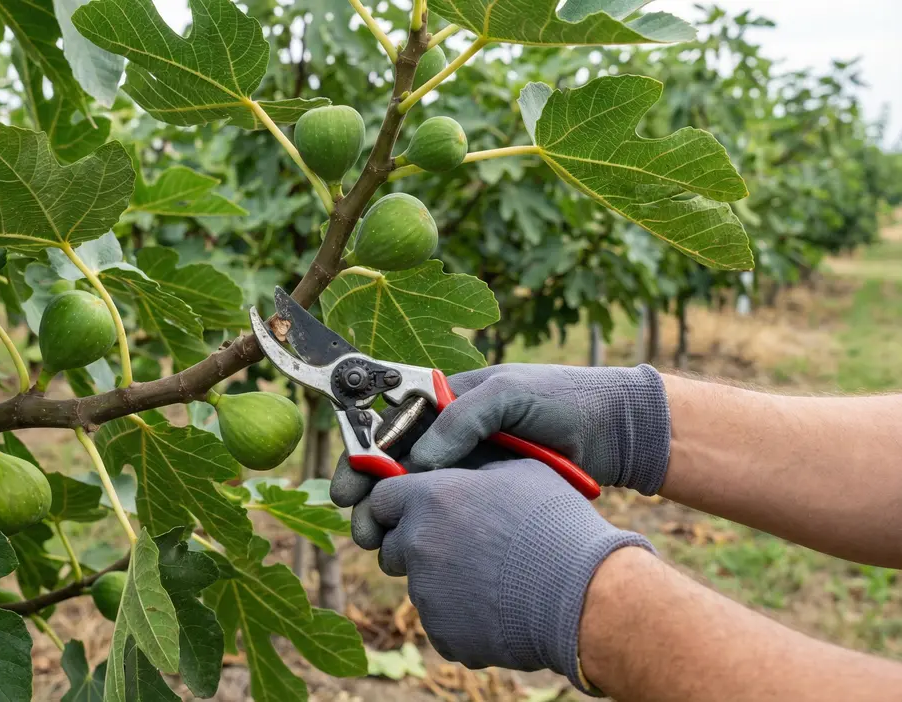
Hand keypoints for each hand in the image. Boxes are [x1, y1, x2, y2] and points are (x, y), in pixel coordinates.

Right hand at [331, 363, 668, 546]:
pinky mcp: (486, 496)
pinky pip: (447, 514)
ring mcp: (467, 467)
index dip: (361, 461)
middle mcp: (448, 436)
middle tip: (362, 533)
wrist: (616, 430)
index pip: (387, 430)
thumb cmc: (563, 398)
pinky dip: (426, 532)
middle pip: (393, 471)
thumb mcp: (509, 394)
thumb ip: (461, 418)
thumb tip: (416, 462)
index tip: (347, 493)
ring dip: (393, 523)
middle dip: (369, 502)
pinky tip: (415, 553)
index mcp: (443, 403)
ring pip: (415, 498)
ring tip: (383, 551)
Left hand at [368, 460, 652, 690]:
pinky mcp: (442, 633)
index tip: (415, 510)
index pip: (381, 498)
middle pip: (393, 545)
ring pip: (420, 585)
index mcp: (429, 499)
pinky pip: (441, 621)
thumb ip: (468, 468)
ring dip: (443, 581)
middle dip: (416, 545)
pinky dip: (462, 617)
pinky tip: (500, 607)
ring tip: (493, 578)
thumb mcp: (518, 471)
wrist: (584, 594)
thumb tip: (450, 467)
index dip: (397, 504)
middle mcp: (418, 544)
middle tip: (460, 547)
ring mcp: (426, 593)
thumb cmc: (556, 525)